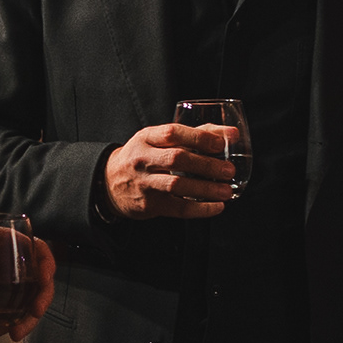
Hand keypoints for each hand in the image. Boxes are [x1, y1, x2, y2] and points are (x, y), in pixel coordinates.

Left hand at [0, 229, 59, 339]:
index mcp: (0, 242)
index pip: (34, 247)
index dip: (45, 261)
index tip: (44, 277)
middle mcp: (8, 263)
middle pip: (39, 279)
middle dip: (42, 298)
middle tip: (33, 313)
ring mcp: (4, 286)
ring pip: (29, 301)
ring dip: (27, 320)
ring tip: (13, 334)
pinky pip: (13, 316)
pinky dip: (10, 327)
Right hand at [102, 124, 238, 219]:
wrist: (110, 183)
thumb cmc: (144, 157)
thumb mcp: (159, 140)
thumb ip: (194, 135)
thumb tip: (232, 134)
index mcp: (146, 138)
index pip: (172, 133)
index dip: (198, 138)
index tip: (220, 144)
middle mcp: (142, 159)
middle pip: (177, 159)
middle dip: (206, 165)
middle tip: (228, 170)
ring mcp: (144, 183)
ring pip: (176, 185)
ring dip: (205, 189)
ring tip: (226, 191)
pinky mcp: (149, 204)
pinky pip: (178, 208)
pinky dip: (200, 209)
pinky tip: (216, 207)